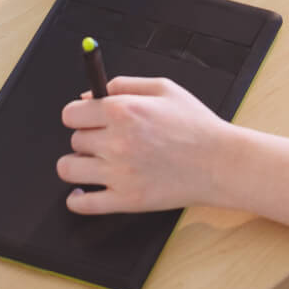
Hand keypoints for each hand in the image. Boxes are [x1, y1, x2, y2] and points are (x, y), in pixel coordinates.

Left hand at [58, 77, 230, 213]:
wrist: (220, 163)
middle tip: (108, 140)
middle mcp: (116, 141)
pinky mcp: (126, 200)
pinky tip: (82, 192)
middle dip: (88, 138)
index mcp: (123, 111)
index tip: (86, 119)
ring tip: (96, 162)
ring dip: (78, 164)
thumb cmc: (196, 125)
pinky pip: (82, 204)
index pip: (71, 114)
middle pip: (74, 140)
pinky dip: (76, 199)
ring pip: (68, 168)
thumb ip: (122, 84)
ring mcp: (119, 173)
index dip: (79, 115)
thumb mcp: (163, 88)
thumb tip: (87, 96)